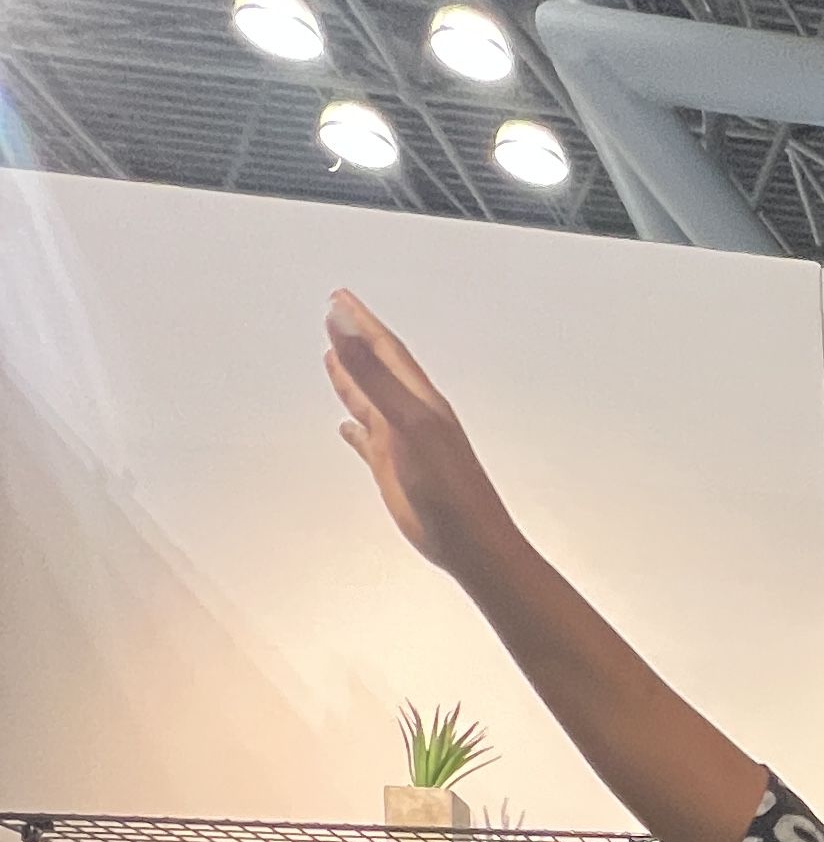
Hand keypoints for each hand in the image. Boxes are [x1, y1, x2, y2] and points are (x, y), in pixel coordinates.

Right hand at [325, 291, 519, 579]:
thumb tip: (345, 325)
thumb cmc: (450, 489)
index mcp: (418, 399)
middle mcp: (410, 416)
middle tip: (337, 313)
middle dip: (356, 340)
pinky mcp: (395, 472)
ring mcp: (402, 443)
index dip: (361, 322)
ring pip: (371, 401)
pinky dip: (355, 429)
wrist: (472, 543)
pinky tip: (346, 427)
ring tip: (333, 355)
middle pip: (378, 367)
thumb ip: (374, 373)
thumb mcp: (408, 422)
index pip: (385, 348)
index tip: (339, 299)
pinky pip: (369, 441)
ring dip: (351, 378)